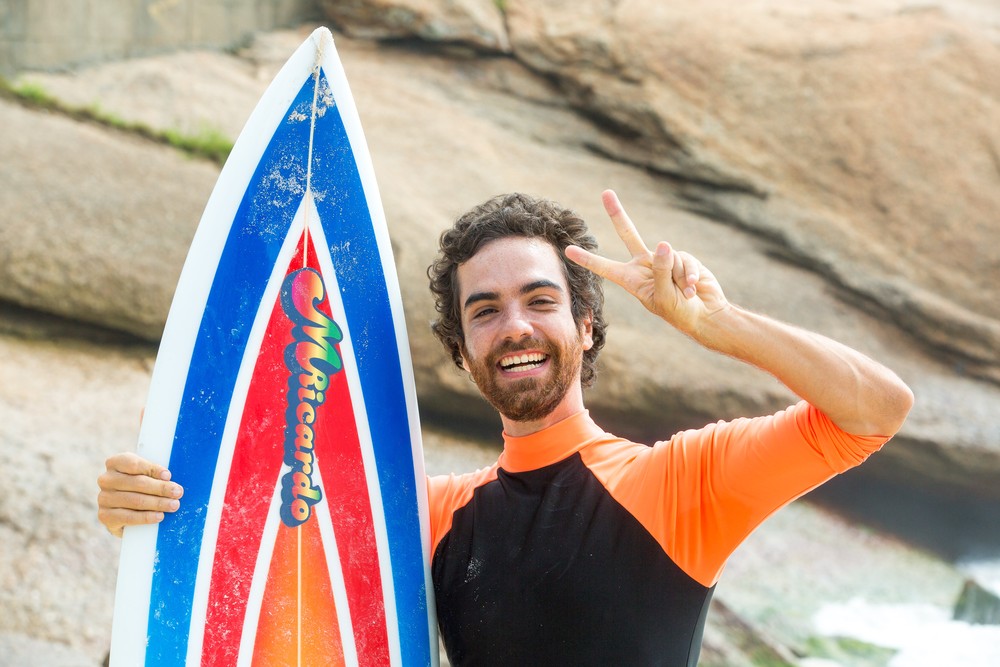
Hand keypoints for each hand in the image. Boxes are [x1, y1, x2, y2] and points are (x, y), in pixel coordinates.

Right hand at [97, 452, 182, 536]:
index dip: (152, 469)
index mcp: (115, 463)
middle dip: (161, 488)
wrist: (124, 511)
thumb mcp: (146, 475)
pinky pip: (128, 517)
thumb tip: (171, 479)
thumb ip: (155, 474)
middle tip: (178, 492)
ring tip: (173, 505)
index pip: (133, 464)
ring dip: (157, 503)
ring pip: (135, 500)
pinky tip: (159, 516)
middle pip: (137, 483)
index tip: (168, 475)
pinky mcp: (105, 516)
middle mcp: (106, 479)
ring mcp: (104, 498)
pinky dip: (146, 517)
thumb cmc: (141, 487)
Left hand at [565, 190, 729, 336]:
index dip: (588, 260)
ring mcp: (664, 259)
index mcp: (631, 280)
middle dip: (617, 213)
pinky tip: (693, 288)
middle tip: (606, 192)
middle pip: (628, 234)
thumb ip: (662, 270)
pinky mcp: (683, 258)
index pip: (606, 268)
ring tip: (684, 294)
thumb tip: (664, 243)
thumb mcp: (665, 296)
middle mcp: (644, 265)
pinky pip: (684, 259)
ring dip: (678, 277)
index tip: (568, 251)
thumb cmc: (679, 312)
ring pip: (668, 255)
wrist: (705, 315)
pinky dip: (689, 274)